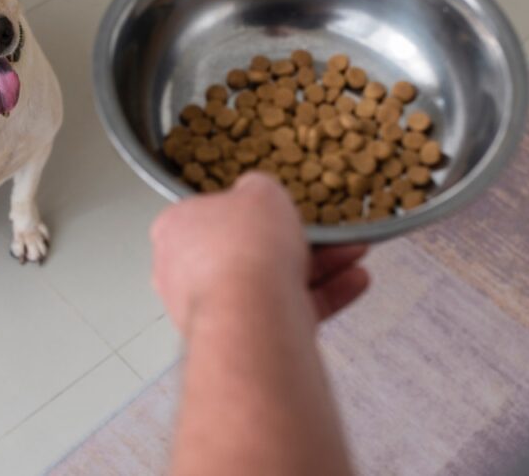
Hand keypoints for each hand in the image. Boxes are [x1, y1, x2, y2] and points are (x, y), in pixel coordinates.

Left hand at [150, 172, 369, 332]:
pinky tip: (354, 280)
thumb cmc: (244, 246)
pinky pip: (286, 311)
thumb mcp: (260, 191)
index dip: (245, 209)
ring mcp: (213, 309)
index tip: (274, 209)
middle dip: (292, 239)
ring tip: (352, 251)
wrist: (253, 313)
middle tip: (323, 231)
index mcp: (175, 230)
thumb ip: (258, 190)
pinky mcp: (245, 338)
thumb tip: (257, 193)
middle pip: (244, 250)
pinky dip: (322, 295)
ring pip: (270, 282)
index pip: (208, 213)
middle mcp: (184, 273)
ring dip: (318, 266)